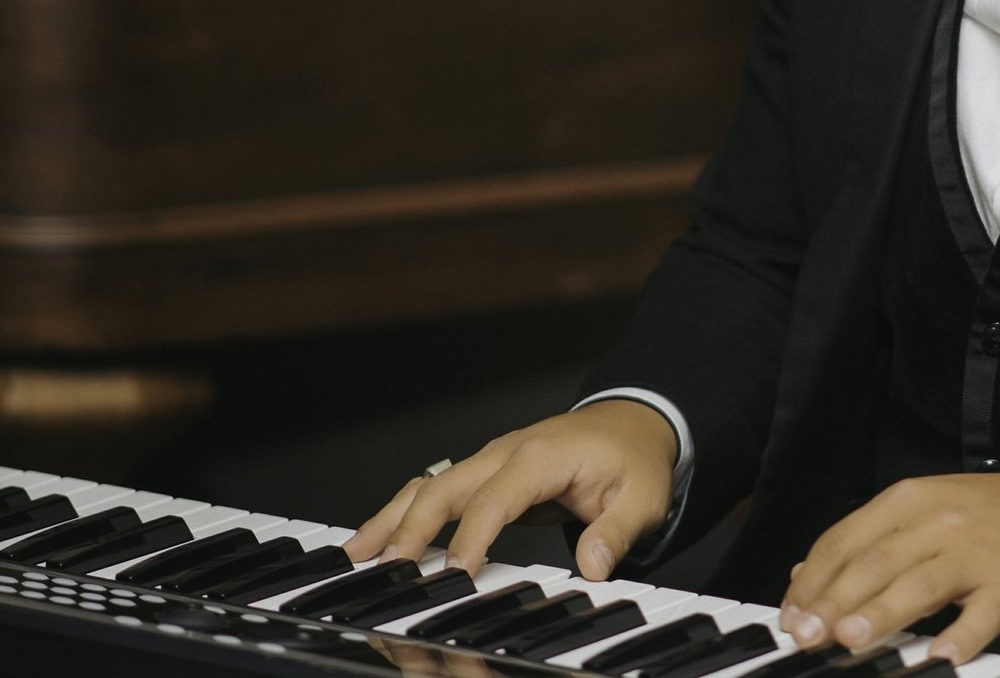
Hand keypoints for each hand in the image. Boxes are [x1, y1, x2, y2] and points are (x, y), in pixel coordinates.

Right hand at [344, 400, 677, 577]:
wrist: (634, 424)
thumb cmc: (635, 460)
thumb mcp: (644, 498)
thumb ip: (616, 533)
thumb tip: (593, 566)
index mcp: (541, 456)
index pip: (496, 499)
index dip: (472, 537)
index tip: (454, 574)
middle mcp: (506, 453)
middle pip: (445, 487)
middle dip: (410, 527)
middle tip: (384, 570)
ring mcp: (491, 461)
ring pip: (430, 486)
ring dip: (392, 518)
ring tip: (355, 553)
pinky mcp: (485, 474)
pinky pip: (437, 491)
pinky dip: (404, 513)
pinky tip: (379, 541)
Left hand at [780, 473, 999, 663]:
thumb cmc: (992, 516)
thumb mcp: (924, 509)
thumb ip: (867, 541)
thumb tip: (804, 574)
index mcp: (909, 501)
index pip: (845, 540)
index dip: (812, 580)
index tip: (789, 616)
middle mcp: (937, 522)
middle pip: (874, 563)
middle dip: (833, 602)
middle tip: (806, 635)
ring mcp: (974, 553)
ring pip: (919, 584)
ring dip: (882, 613)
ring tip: (850, 640)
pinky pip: (982, 613)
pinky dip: (962, 636)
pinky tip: (943, 657)